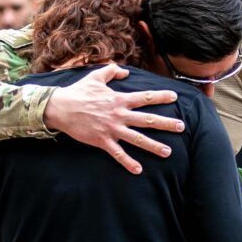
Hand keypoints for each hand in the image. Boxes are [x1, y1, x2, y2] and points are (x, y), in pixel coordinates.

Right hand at [42, 64, 183, 174]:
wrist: (60, 108)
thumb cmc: (78, 92)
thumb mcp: (95, 76)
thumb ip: (111, 71)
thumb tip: (125, 71)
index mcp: (119, 99)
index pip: (144, 97)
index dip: (160, 96)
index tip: (175, 96)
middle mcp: (119, 115)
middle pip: (147, 120)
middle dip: (165, 124)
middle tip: (181, 127)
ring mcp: (111, 129)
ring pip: (137, 139)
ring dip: (153, 146)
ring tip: (168, 152)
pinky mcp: (102, 141)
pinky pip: (117, 153)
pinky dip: (128, 162)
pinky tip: (138, 170)